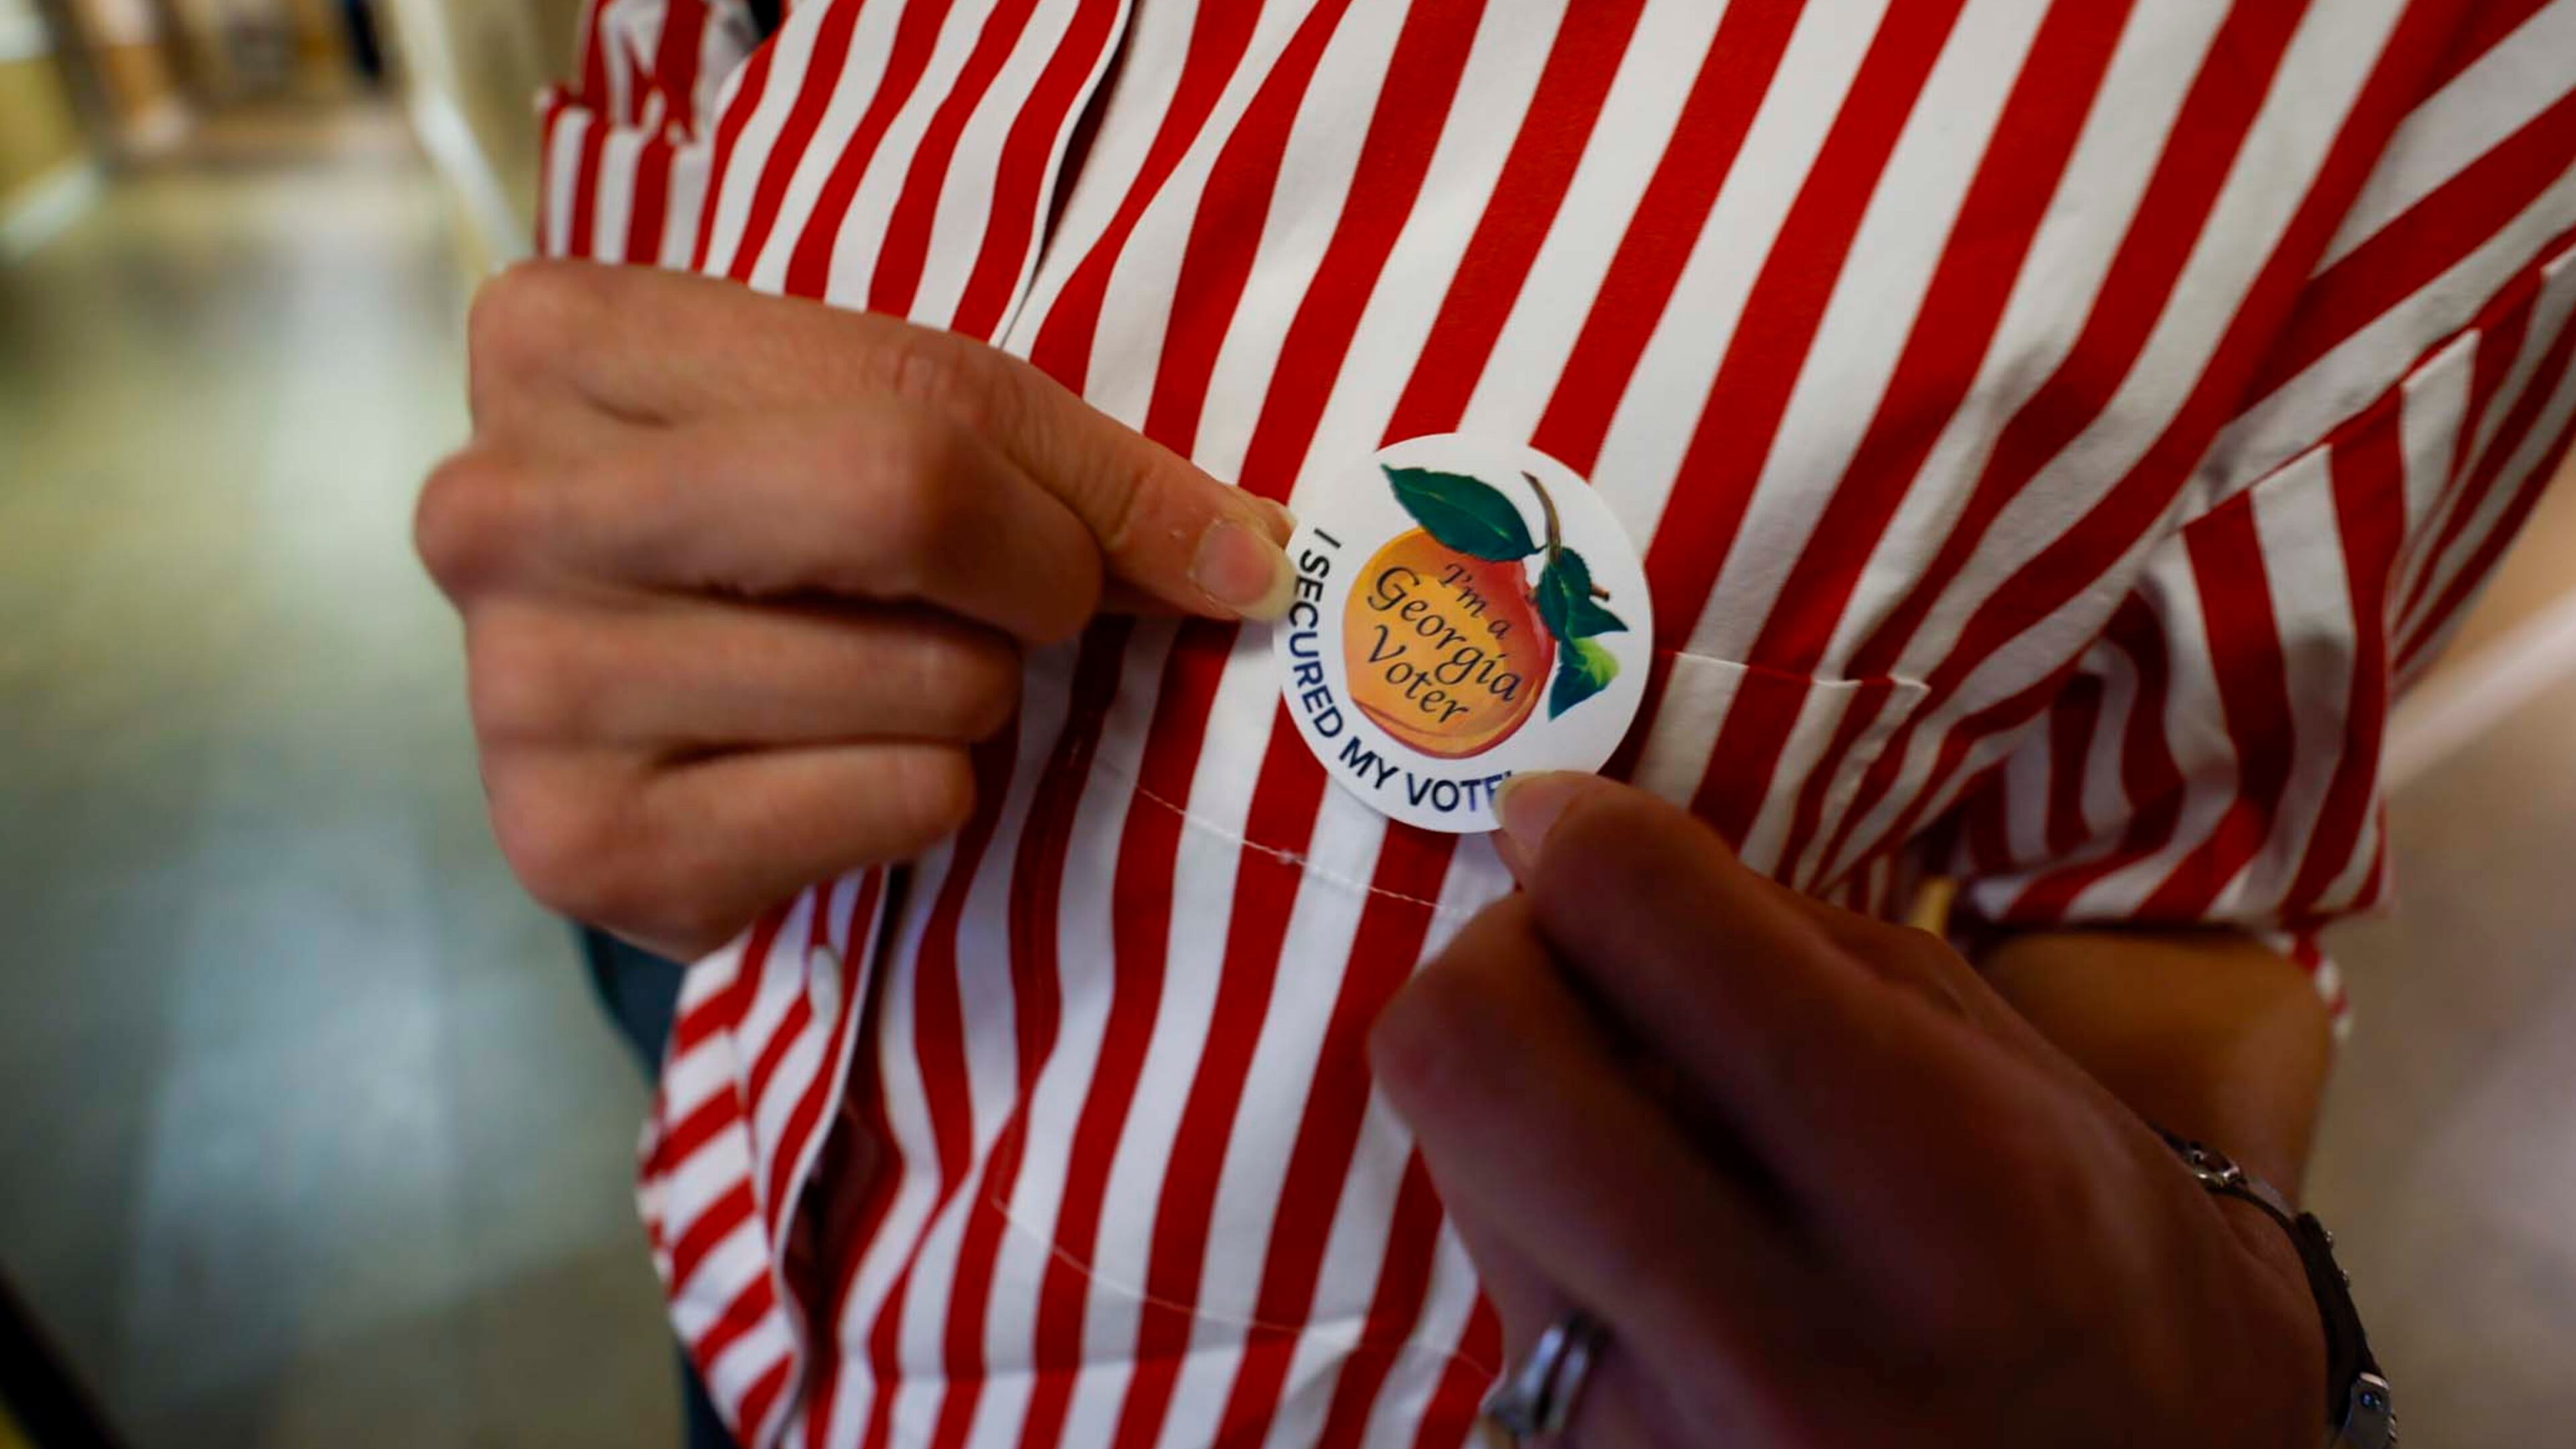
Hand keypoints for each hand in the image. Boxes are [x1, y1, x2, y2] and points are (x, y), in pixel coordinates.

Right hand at [417, 261, 1293, 957]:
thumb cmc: (771, 523)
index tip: (1142, 547)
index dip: (1067, 496)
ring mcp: (520, 689)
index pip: (914, 409)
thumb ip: (1071, 468)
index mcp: (560, 340)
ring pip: (919, 687)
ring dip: (968, 703)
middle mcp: (497, 508)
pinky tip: (827, 773)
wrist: (631, 696)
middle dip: (1033, 585)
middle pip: (897, 514)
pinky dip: (920, 802)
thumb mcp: (897, 424)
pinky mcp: (574, 848)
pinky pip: (889, 809)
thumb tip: (1251, 559)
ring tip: (879, 686)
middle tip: (1022, 617)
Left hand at [1370, 773, 2324, 1446]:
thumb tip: (1564, 849)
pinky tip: (1650, 1232)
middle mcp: (1790, 1338)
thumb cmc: (2082, 1254)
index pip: (1640, 921)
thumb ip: (1780, 941)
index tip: (1567, 823)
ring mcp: (1669, 1435)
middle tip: (1572, 959)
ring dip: (1522, 1097)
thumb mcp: (1995, 1060)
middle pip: (1465, 1051)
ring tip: (1644, 1118)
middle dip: (1496, 960)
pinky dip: (1543, 1212)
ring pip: (1454, 1163)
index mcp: (1944, 1183)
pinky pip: (1496, 1276)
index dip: (1578, 833)